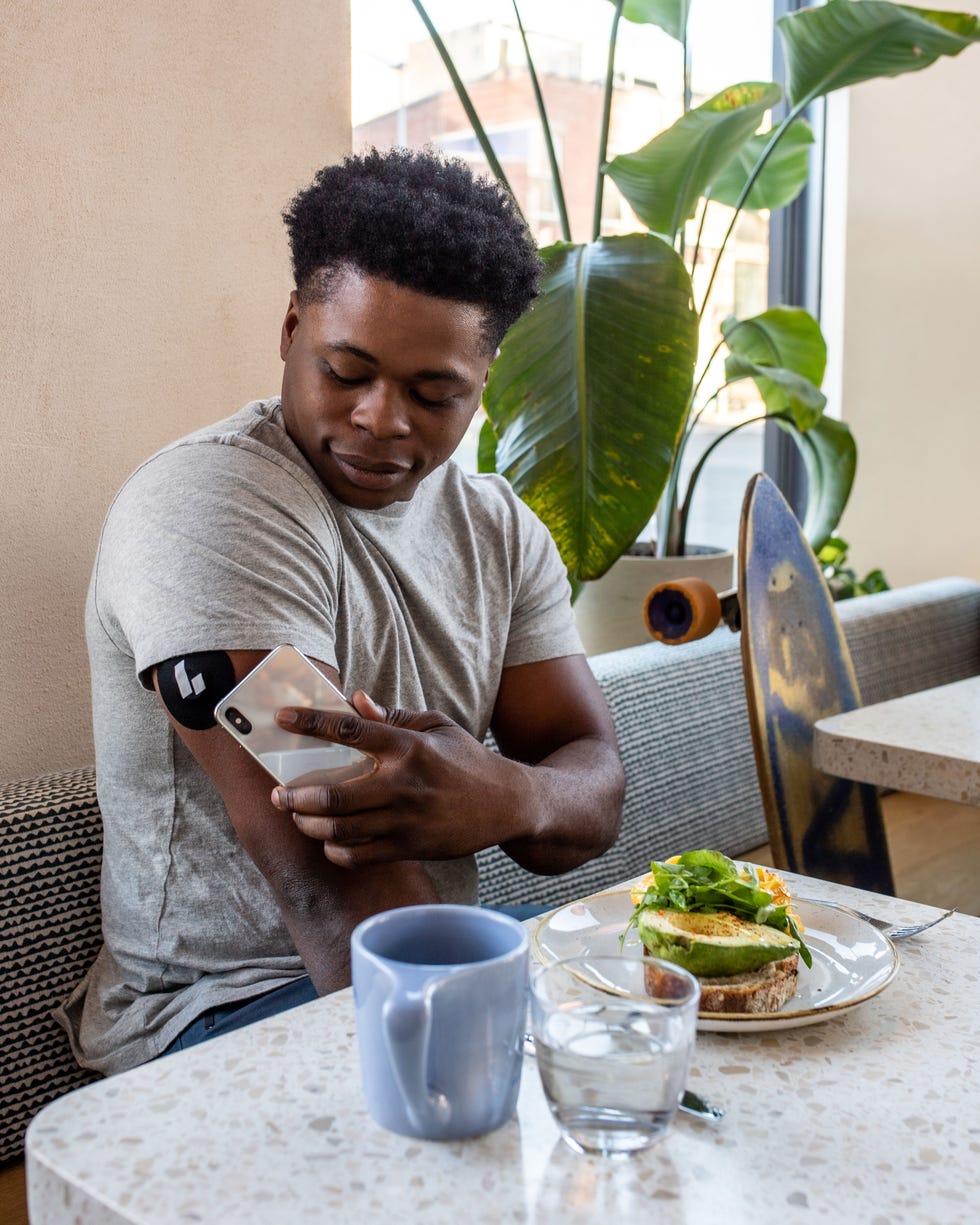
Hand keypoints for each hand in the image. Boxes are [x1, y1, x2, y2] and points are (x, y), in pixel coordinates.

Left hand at [270, 692, 529, 867]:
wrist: (508, 804)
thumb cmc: (469, 761)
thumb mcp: (438, 726)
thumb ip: (394, 716)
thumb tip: (356, 699)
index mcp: (408, 747)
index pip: (350, 730)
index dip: (312, 723)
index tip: (283, 717)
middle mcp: (403, 784)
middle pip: (335, 795)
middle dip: (297, 797)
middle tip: (279, 795)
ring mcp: (406, 820)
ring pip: (342, 830)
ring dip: (310, 826)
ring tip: (298, 818)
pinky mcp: (410, 847)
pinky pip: (360, 856)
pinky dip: (336, 851)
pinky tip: (328, 841)